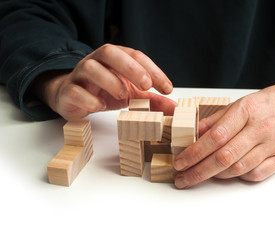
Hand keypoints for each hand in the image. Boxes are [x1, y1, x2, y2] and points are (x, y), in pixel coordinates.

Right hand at [31, 44, 175, 118]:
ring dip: (110, 81)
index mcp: (115, 58)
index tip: (167, 88)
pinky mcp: (68, 91)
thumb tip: (174, 107)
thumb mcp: (131, 94)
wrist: (73, 97)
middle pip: (110, 52)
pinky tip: (100, 106)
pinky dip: (89, 99)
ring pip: (90, 68)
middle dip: (131, 68)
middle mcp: (97, 61)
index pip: (136, 56)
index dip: (154, 70)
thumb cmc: (105, 91)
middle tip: (147, 85)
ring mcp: (80, 74)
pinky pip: (75, 91)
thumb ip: (152, 99)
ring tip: (123, 95)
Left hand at [173, 77, 274, 187]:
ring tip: (199, 176)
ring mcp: (273, 144)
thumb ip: (217, 119)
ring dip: (215, 175)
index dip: (194, 152)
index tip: (180, 162)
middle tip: (182, 179)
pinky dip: (238, 176)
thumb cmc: (271, 102)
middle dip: (198, 171)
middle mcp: (260, 128)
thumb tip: (194, 134)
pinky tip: (226, 174)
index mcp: (247, 110)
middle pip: (224, 157)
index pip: (215, 137)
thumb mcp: (241, 102)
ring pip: (238, 168)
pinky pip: (256, 174)